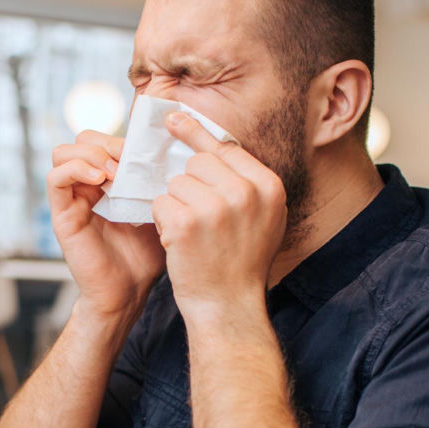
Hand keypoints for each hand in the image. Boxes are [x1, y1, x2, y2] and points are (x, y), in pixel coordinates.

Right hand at [48, 130, 164, 322]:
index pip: (105, 140)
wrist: (129, 292)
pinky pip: (55, 179)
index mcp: (108, 181)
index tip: (147, 152)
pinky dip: (76, 170)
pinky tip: (100, 181)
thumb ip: (157, 181)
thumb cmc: (146, 255)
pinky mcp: (62, 214)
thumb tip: (171, 151)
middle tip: (129, 160)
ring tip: (114, 172)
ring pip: (63, 152)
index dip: (124, 138)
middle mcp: (87, 186)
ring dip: (91, 154)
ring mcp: (72, 199)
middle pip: (83, 139)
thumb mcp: (158, 209)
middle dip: (108, 142)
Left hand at [152, 112, 286, 322]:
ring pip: (175, 184)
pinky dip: (162, 222)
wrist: (228, 307)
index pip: (225, 148)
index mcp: (268, 186)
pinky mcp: (187, 224)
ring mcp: (216, 207)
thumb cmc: (240, 263)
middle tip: (200, 220)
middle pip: (197, 163)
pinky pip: (160, 203)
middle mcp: (246, 192)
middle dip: (189, 186)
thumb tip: (211, 141)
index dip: (197, 135)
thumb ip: (245, 182)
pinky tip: (178, 243)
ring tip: (192, 236)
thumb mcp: (262, 218)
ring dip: (175, 206)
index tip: (173, 120)